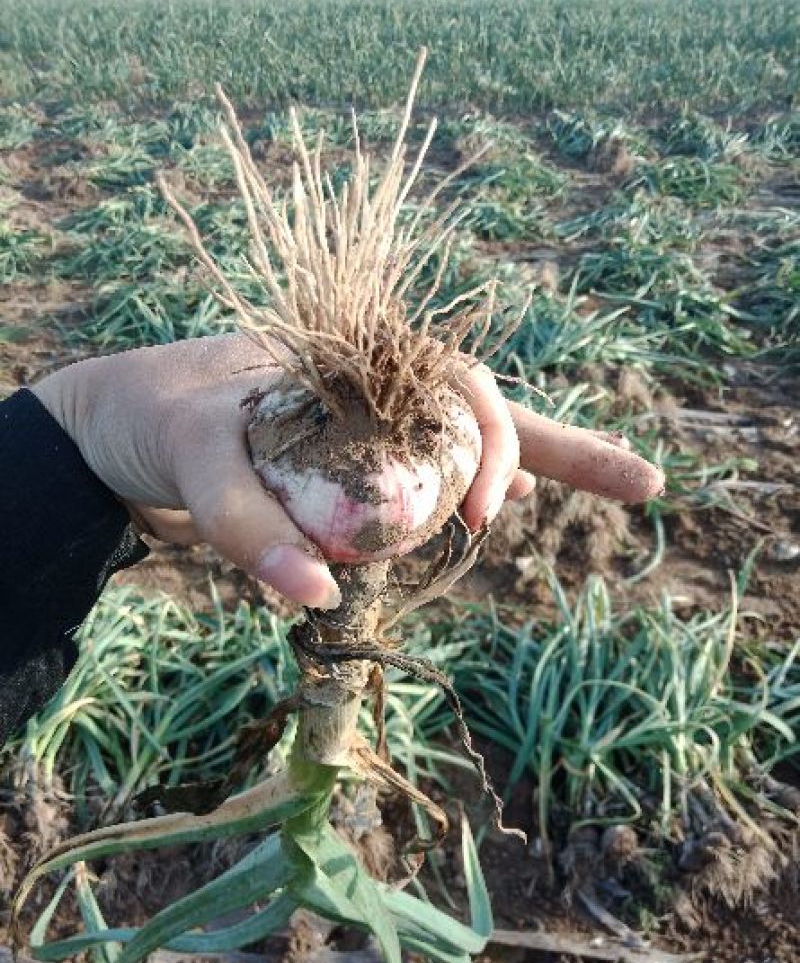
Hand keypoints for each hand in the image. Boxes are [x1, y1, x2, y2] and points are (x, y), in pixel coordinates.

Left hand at [33, 335, 663, 607]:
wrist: (113, 430)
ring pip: (463, 451)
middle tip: (604, 489)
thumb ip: (244, 520)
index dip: (504, 446)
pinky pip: (416, 489)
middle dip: (545, 451)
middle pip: (487, 418)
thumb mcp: (192, 452)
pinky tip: (492, 515)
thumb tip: (317, 595)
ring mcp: (368, 437)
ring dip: (521, 473)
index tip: (494, 514)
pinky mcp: (346, 479)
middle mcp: (379, 399)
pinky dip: (453, 504)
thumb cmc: (157, 417)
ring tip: (600, 484)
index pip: (468, 390)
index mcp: (359, 367)